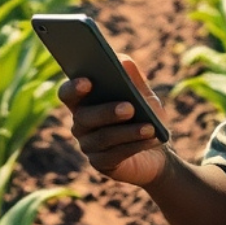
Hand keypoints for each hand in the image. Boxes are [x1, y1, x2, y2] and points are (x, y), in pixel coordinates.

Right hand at [59, 56, 169, 187]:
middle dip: (107, 111)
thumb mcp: (143, 95)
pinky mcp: (101, 164)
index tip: (88, 81)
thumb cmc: (146, 117)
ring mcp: (88, 146)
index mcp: (84, 102)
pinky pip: (115, 155)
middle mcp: (80, 124)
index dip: (73, 87)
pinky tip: (153, 138)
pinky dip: (136, 145)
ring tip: (150, 127)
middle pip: (84, 117)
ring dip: (128, 131)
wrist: (158, 153)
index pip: (67, 93)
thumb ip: (132, 77)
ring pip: (103, 137)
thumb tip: (122, 60)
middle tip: (130, 107)